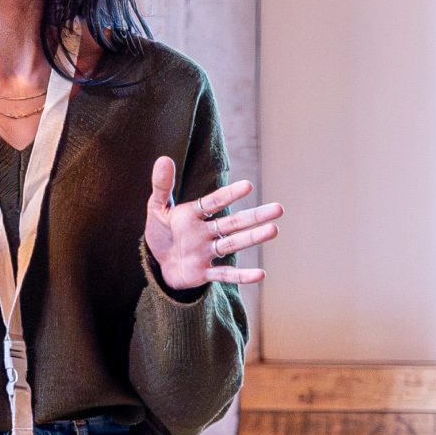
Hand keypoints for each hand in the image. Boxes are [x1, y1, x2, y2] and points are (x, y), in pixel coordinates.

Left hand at [146, 158, 282, 292]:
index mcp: (194, 215)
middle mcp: (205, 232)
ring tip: (274, 230)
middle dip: (255, 216)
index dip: (230, 194)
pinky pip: (224, 274)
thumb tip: (164, 158)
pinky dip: (241, 276)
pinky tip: (260, 274)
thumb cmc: (161, 233)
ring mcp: (206, 252)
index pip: (214, 202)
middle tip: (279, 209)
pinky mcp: (204, 273)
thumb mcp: (156, 208)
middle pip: (233, 223)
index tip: (248, 186)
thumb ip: (162, 186)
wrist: (158, 263)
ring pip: (233, 244)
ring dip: (252, 238)